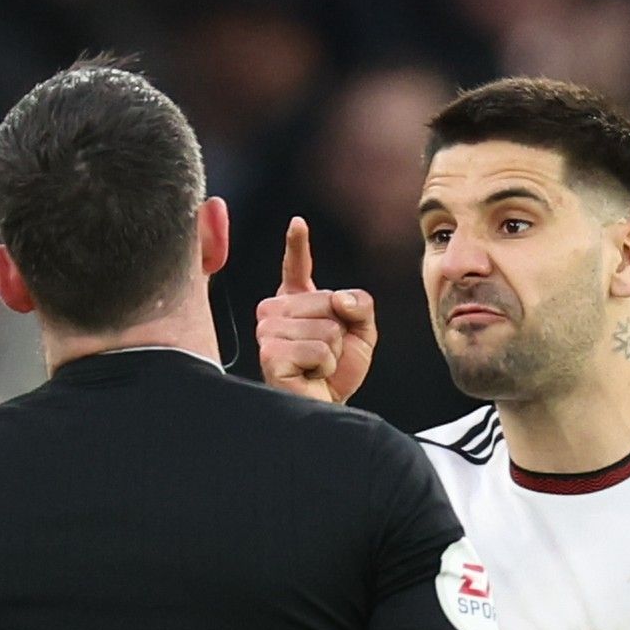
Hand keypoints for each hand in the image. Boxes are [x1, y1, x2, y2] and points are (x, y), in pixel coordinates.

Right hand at [255, 217, 376, 403]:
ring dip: (332, 352)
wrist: (328, 407)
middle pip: (326, 300)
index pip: (295, 267)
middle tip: (325, 354)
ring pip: (325, 327)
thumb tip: (341, 299)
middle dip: (339, 330)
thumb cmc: (336, 372)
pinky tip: (310, 375)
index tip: (298, 223)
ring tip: (316, 366)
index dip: (297, 245)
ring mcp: (268, 332)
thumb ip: (360, 304)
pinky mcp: (271, 355)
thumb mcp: (360, 332)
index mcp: (295, 301)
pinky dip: (325, 366)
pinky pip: (318, 349)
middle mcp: (275, 312)